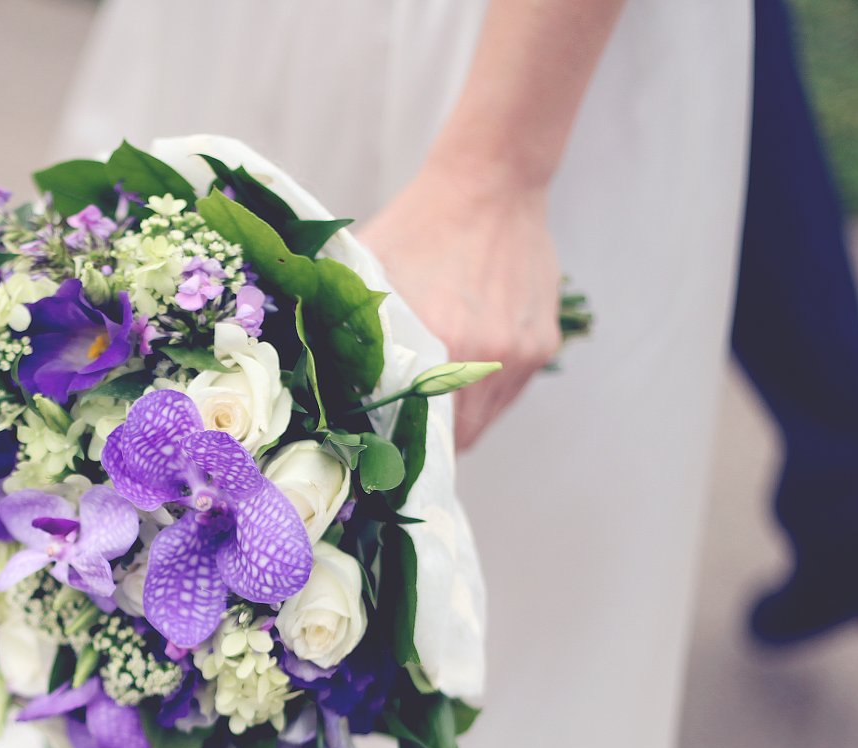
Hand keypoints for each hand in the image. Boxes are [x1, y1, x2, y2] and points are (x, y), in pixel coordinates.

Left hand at [359, 168, 561, 450]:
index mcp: (442, 340)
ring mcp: (520, 353)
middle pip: (457, 437)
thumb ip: (345, 324)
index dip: (400, 448)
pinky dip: (484, 395)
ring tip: (431, 406)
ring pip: (485, 420)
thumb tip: (315, 377)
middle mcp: (488, 354)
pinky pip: (508, 394)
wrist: (490, 185)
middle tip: (402, 437)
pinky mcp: (542, 345)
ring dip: (458, 421)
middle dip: (429, 442)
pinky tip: (461, 371)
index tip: (383, 451)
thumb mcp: (369, 271)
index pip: (421, 432)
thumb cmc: (419, 227)